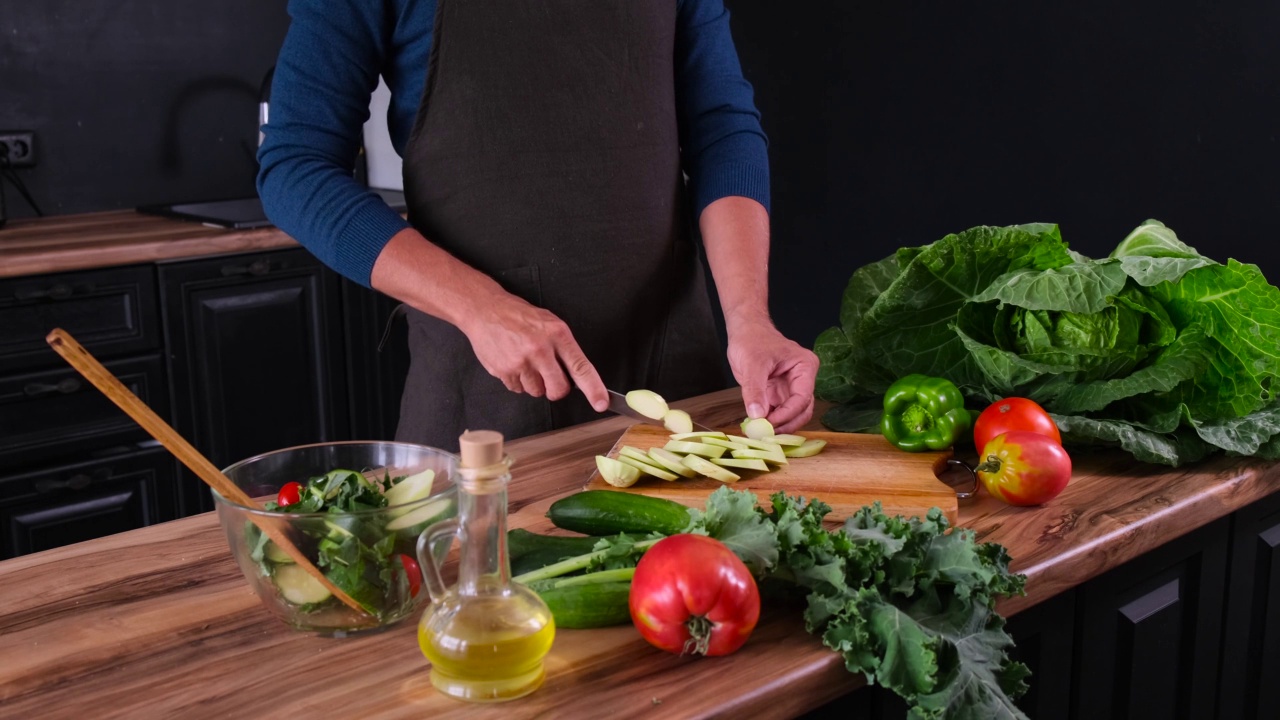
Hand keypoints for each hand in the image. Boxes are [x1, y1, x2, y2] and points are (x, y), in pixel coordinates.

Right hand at [459, 291, 608, 410]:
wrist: (484, 310)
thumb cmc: (518, 316)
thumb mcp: (549, 322)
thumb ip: (563, 348)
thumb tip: (576, 375)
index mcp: (557, 335)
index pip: (580, 367)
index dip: (593, 388)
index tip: (601, 403)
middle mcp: (540, 349)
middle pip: (558, 389)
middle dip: (556, 389)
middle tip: (549, 376)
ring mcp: (520, 362)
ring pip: (537, 391)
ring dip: (534, 383)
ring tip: (526, 361)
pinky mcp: (504, 371)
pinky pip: (518, 389)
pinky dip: (518, 381)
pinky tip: (513, 362)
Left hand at [727, 318, 818, 433]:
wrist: (744, 332)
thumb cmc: (752, 340)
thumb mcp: (752, 364)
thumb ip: (755, 390)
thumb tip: (758, 415)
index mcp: (805, 367)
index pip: (802, 398)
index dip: (787, 414)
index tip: (770, 424)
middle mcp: (802, 380)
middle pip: (802, 410)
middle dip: (786, 424)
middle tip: (766, 434)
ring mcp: (790, 389)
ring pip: (792, 415)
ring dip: (778, 426)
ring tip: (759, 431)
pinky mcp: (778, 395)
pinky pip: (778, 413)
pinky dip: (770, 422)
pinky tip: (757, 427)